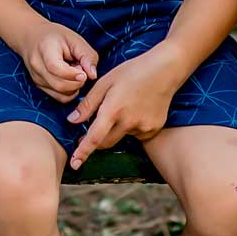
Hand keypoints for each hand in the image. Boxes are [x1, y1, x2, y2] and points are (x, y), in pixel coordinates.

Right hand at [11, 17, 98, 103]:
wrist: (32, 37)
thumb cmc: (56, 37)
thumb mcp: (75, 39)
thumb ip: (87, 56)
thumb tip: (93, 76)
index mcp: (44, 49)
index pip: (55, 68)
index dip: (72, 74)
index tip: (84, 73)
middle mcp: (37, 65)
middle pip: (59, 85)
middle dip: (77, 82)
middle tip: (81, 69)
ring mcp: (36, 78)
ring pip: (61, 94)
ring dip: (74, 87)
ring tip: (74, 71)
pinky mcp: (39, 86)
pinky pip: (59, 97)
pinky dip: (69, 92)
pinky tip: (69, 79)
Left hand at [68, 49, 181, 169]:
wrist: (164, 71)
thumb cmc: (131, 72)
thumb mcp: (104, 82)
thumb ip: (88, 104)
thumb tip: (73, 121)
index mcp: (113, 109)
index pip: (95, 137)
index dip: (83, 152)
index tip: (75, 164)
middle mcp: (129, 122)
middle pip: (106, 142)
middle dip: (96, 140)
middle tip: (92, 127)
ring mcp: (143, 128)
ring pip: (121, 136)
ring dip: (116, 128)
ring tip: (124, 104)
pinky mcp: (154, 129)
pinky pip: (136, 134)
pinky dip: (131, 126)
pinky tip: (136, 109)